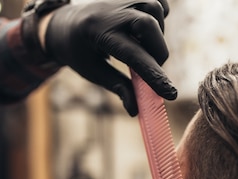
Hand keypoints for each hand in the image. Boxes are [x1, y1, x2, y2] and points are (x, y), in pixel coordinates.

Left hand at [43, 0, 176, 115]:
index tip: (170, 94)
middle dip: (158, 52)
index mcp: (97, 32)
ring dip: (157, 36)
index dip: (154, 75)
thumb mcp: (93, 72)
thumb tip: (136, 110)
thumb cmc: (80, 52)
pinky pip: (160, 4)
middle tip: (152, 67)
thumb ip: (118, 88)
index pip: (133, 55)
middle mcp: (111, 10)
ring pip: (157, 11)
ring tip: (142, 47)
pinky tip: (145, 31)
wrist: (66, 23)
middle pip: (149, 26)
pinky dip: (159, 19)